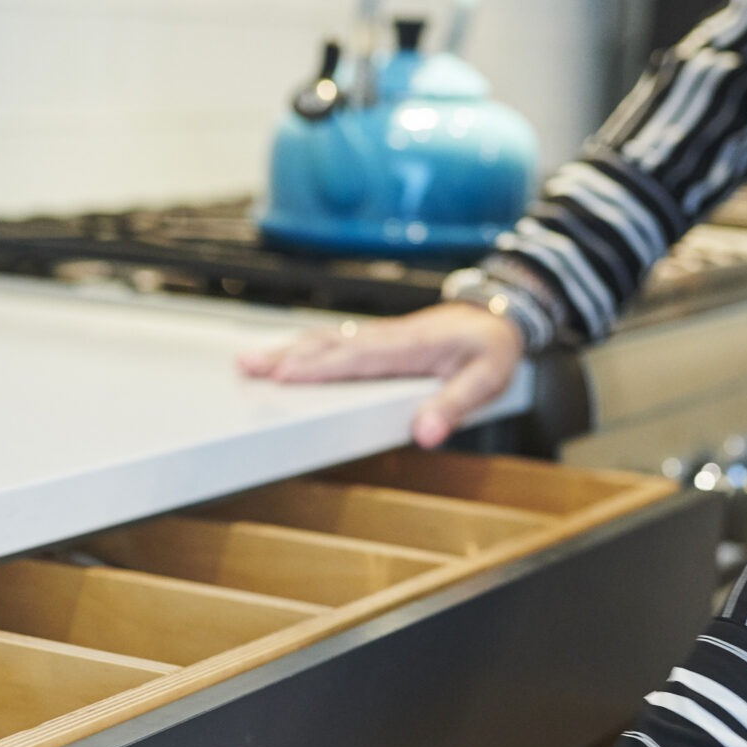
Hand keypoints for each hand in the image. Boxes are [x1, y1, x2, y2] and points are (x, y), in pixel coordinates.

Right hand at [236, 302, 523, 448]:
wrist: (501, 313)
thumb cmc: (493, 347)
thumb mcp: (488, 380)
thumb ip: (456, 406)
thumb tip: (426, 433)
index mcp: (411, 346)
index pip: (357, 358)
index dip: (319, 367)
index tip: (284, 374)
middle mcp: (388, 337)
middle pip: (329, 345)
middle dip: (285, 355)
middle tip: (245, 365)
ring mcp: (380, 337)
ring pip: (326, 341)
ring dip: (287, 349)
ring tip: (248, 361)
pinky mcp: (378, 341)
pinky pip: (334, 342)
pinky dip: (304, 347)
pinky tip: (283, 356)